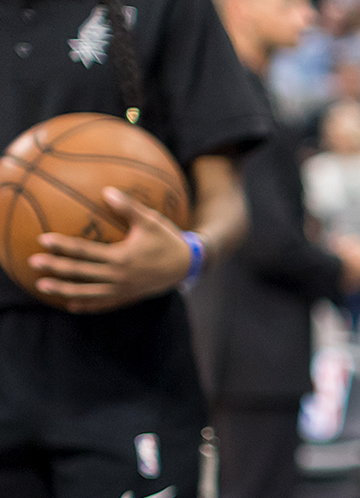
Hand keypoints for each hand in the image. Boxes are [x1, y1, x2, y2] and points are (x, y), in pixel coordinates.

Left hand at [31, 190, 193, 311]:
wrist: (188, 266)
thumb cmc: (168, 240)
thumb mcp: (151, 221)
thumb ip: (128, 207)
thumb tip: (106, 191)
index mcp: (122, 257)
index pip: (85, 252)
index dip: (64, 246)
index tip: (43, 241)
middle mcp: (120, 276)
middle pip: (81, 273)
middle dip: (56, 268)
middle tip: (33, 263)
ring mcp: (123, 290)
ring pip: (88, 292)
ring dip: (64, 290)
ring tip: (43, 286)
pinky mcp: (129, 297)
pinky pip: (104, 304)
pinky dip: (87, 305)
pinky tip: (70, 305)